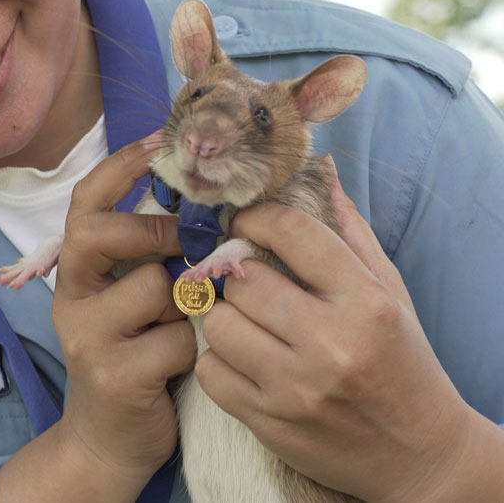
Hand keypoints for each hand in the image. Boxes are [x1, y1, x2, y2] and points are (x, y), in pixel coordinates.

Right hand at [52, 134, 195, 490]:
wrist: (110, 438)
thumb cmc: (136, 355)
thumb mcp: (133, 300)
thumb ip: (152, 258)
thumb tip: (208, 205)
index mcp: (77, 272)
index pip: (84, 204)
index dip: (119, 167)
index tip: (158, 139)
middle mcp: (72, 298)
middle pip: (99, 234)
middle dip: (153, 231)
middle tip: (186, 244)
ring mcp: (87, 337)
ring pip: (153, 288)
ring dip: (186, 304)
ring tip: (184, 327)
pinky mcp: (113, 375)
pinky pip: (175, 340)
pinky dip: (193, 349)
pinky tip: (182, 365)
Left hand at [195, 157, 503, 502]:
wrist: (419, 457)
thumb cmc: (401, 363)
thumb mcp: (389, 293)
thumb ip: (349, 233)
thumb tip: (318, 171)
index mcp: (366, 302)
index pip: (294, 233)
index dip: (258, 218)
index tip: (246, 221)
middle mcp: (331, 344)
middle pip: (244, 280)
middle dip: (238, 274)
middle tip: (246, 278)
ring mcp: (297, 388)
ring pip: (218, 324)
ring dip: (223, 316)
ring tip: (244, 319)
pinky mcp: (270, 423)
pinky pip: (210, 372)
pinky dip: (217, 361)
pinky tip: (241, 359)